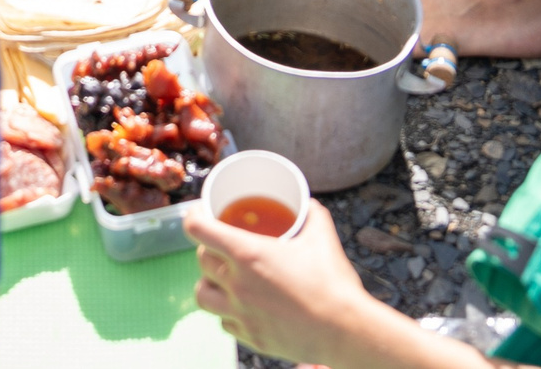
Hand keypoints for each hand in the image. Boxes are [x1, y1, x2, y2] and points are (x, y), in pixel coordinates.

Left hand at [189, 199, 408, 365]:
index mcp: (247, 255)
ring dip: (209, 282)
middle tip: (222, 245)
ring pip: (202, 295)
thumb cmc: (334, 284)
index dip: (194, 216)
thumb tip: (304, 202)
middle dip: (208, 249)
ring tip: (225, 278)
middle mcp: (237, 285)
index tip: (200, 213)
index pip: (197, 230)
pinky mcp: (251, 338)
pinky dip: (228, 312)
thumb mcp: (322, 235)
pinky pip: (225, 323)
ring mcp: (241, 315)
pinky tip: (243, 306)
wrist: (346, 331)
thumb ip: (310, 213)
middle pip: (201, 261)